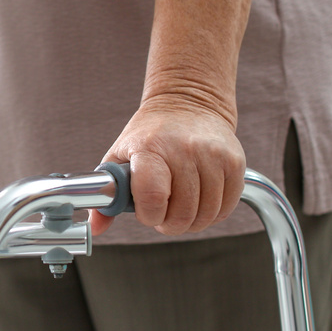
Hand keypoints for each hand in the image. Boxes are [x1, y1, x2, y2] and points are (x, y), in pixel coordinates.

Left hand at [89, 95, 244, 236]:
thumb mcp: (120, 157)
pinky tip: (200, 201)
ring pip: (207, 215)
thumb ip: (107, 195)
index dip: (149, 215)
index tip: (146, 211)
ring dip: (192, 221)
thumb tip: (96, 227)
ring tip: (181, 207)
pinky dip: (213, 213)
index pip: (153, 198)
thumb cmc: (150, 134)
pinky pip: (227, 207)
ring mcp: (213, 155)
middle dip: (170, 224)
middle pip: (183, 213)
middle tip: (164, 214)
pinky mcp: (235, 162)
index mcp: (150, 148)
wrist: (188, 103)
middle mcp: (184, 149)